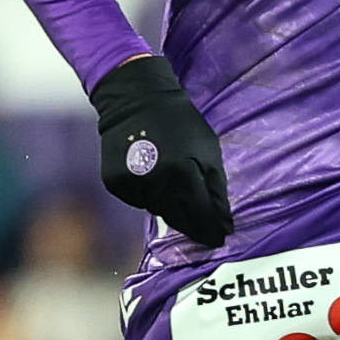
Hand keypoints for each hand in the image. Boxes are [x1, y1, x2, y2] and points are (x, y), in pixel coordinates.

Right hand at [91, 53, 232, 248]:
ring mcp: (132, 184)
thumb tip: (224, 224)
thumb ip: (216, 187)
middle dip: (193, 225)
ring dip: (170, 207)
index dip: (211, 230)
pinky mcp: (114, 183)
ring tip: (174, 186)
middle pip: (178, 219)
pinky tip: (152, 176)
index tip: (219, 239)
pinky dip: (148, 196)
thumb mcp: (208, 148)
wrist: (135, 100)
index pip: (200, 215)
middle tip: (203, 229)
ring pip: (157, 211)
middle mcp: (155, 182)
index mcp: (183, 172)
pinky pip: (138, 201)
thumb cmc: (179, 122)